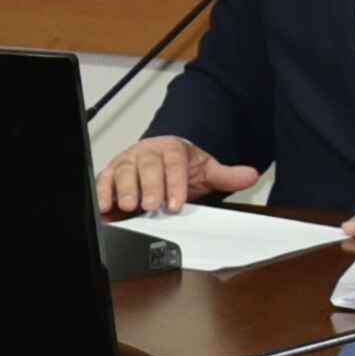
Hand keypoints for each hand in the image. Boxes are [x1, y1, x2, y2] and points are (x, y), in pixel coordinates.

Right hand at [98, 136, 258, 219]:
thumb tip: (252, 174)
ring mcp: (127, 162)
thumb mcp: (205, 170)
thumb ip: (226, 175)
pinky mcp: (112, 173)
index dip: (174, 182)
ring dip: (125, 188)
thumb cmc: (180, 166)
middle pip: (146, 165)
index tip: (176, 202)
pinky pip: (104, 179)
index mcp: (171, 149)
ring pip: (124, 170)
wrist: (160, 156)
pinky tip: (104, 206)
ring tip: (129, 205)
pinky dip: (103, 192)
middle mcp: (147, 153)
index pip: (173, 163)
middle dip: (149, 185)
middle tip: (151, 204)